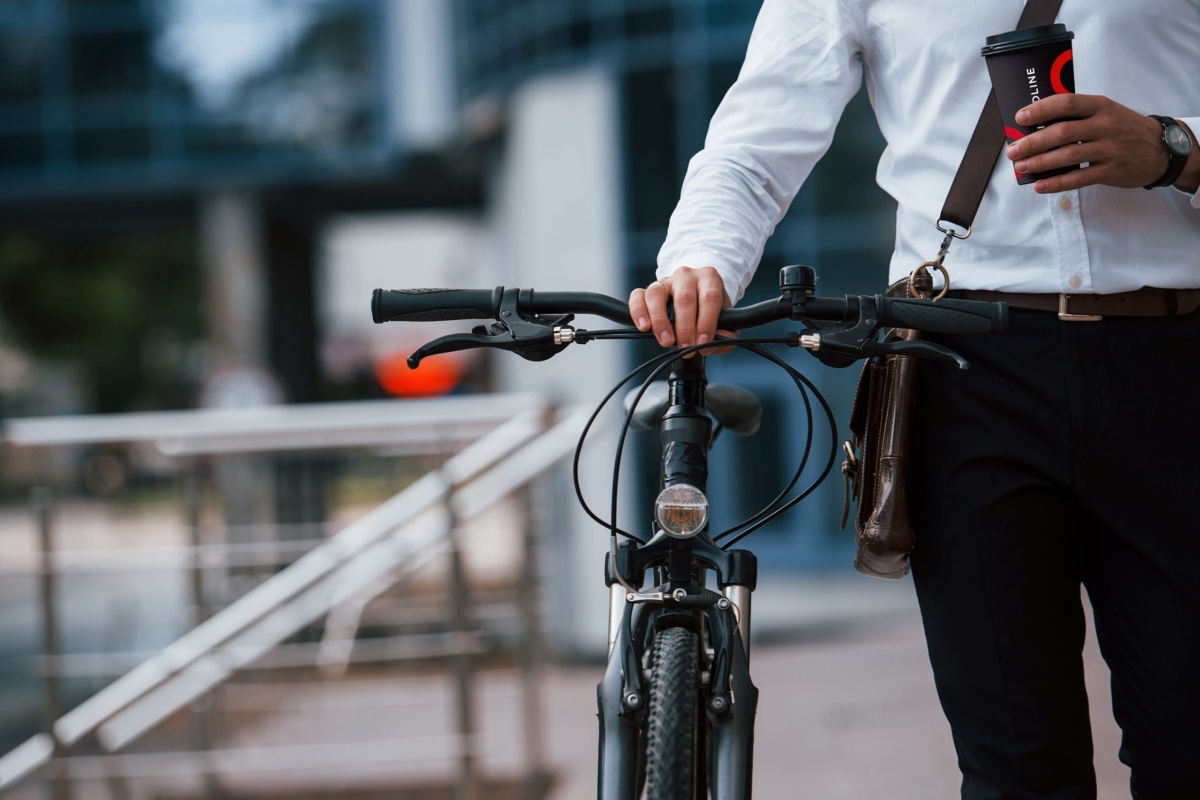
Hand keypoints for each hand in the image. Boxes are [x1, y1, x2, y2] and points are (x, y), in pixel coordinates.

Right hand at [628, 266, 732, 356]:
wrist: (698, 292)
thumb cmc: (711, 308)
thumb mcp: (726, 319)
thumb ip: (725, 335)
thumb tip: (709, 346)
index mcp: (709, 278)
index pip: (709, 297)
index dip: (707, 322)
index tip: (703, 343)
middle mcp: (686, 276)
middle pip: (684, 298)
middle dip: (685, 327)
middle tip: (686, 348)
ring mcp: (665, 281)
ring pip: (657, 294)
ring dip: (660, 320)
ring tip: (666, 341)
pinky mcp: (648, 289)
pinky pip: (637, 296)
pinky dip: (638, 311)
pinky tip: (643, 327)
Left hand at [1005, 94, 1171, 192]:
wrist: (1161, 148)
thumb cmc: (1123, 128)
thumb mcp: (1105, 112)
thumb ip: (1076, 116)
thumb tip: (1035, 127)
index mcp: (1100, 106)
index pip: (1067, 103)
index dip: (1041, 110)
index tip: (1020, 117)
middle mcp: (1105, 125)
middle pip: (1063, 132)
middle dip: (1033, 142)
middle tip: (1013, 150)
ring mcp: (1110, 149)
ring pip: (1068, 155)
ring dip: (1040, 162)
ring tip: (1020, 167)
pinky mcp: (1111, 171)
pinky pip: (1079, 178)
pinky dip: (1057, 183)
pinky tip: (1040, 185)